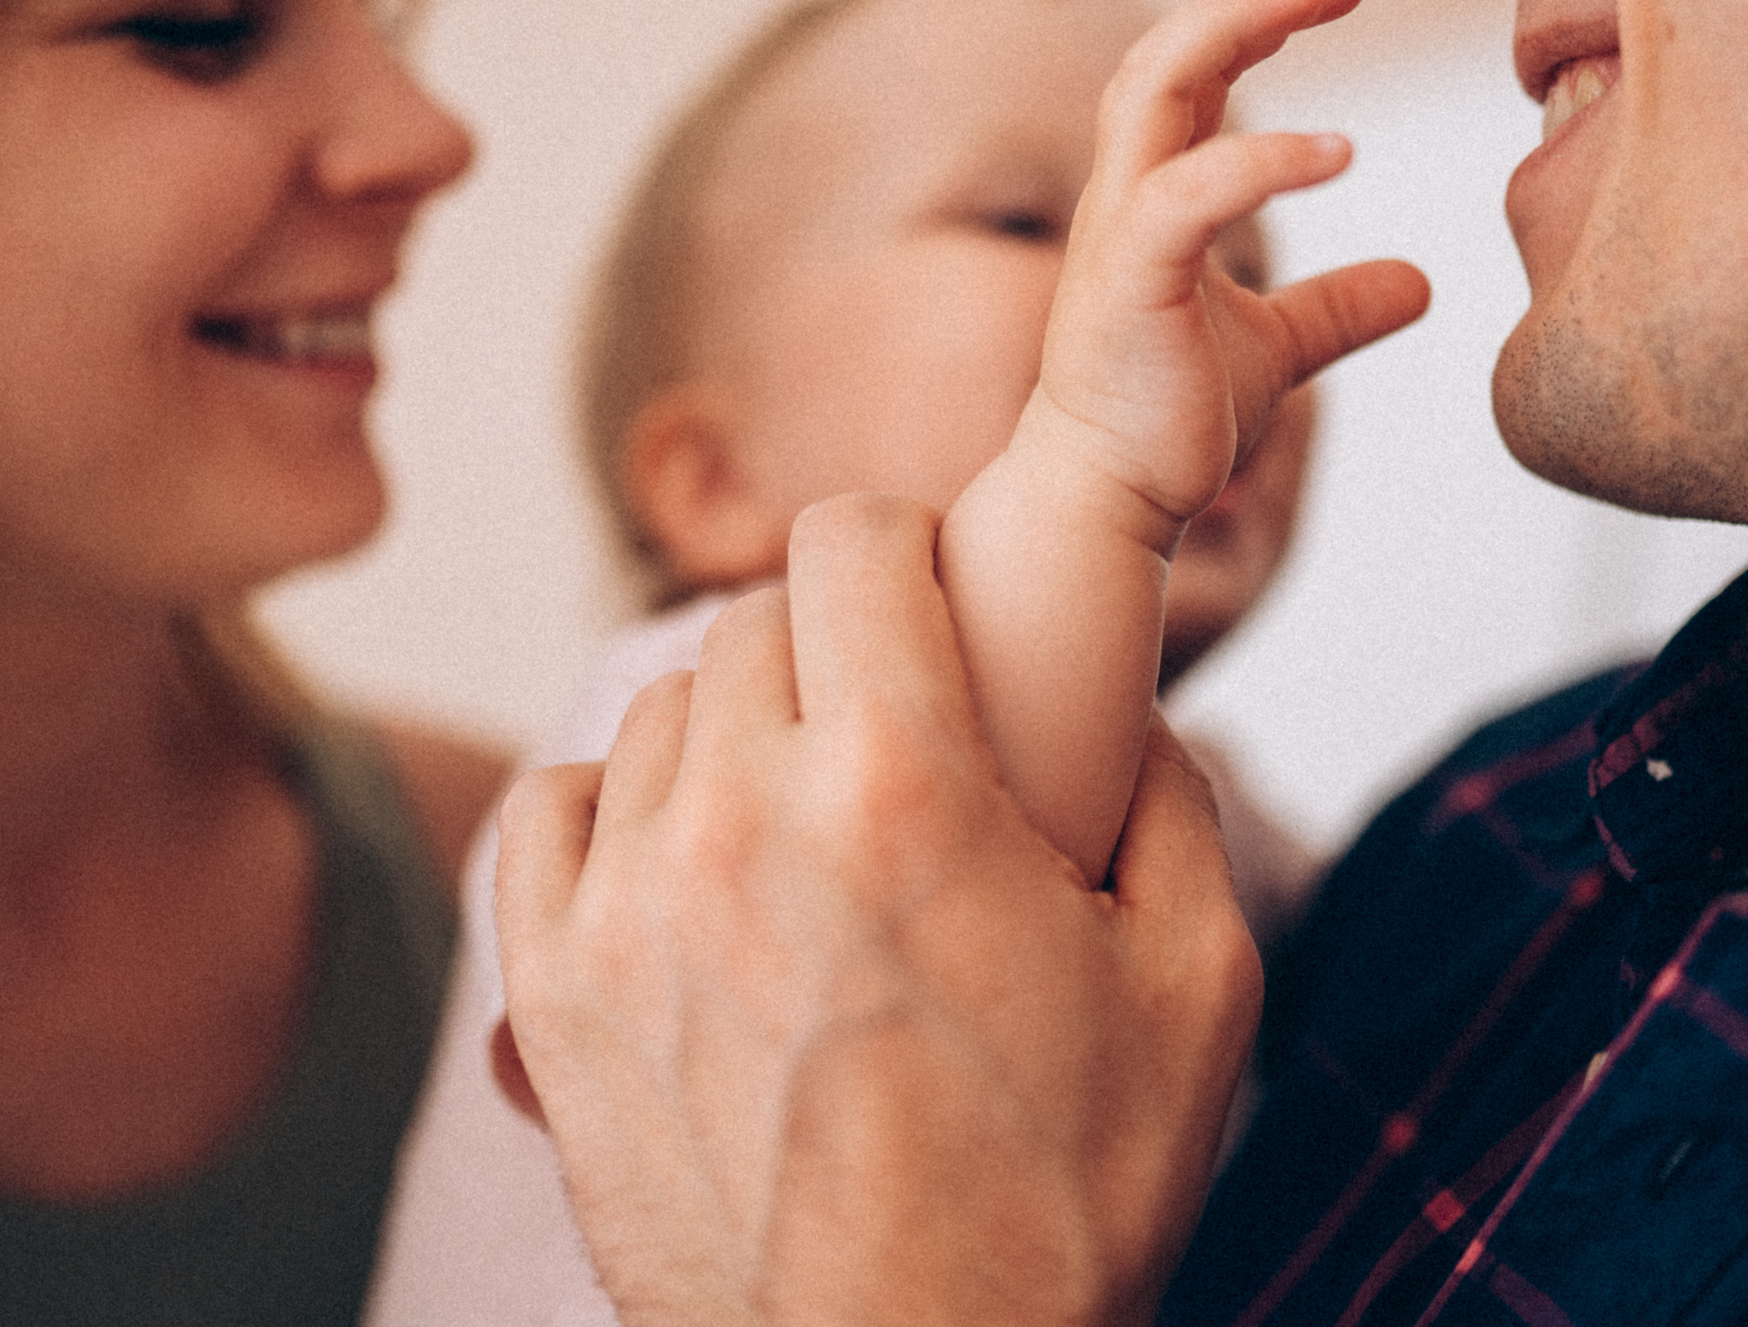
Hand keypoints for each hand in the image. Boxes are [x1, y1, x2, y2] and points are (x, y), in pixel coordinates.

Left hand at [493, 494, 1263, 1326]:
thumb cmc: (1051, 1208)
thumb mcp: (1196, 991)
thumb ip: (1171, 807)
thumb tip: (1130, 718)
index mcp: (904, 790)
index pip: (849, 539)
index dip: (902, 548)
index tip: (926, 597)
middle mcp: (744, 820)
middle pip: (751, 622)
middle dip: (830, 652)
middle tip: (886, 736)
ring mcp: (629, 906)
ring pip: (657, 712)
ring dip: (731, 735)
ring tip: (799, 825)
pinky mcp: (552, 994)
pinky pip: (551, 810)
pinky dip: (614, 810)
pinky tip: (685, 865)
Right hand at [1026, 0, 1429, 552]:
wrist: (1107, 501)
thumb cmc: (1169, 419)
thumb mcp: (1278, 349)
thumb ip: (1339, 308)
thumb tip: (1421, 283)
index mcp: (1152, 198)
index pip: (1185, 74)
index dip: (1237, 8)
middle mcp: (1125, 197)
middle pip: (1167, 56)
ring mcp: (1119, 233)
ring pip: (1156, 89)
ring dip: (1235, 26)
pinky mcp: (1128, 281)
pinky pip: (1188, 195)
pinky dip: (1260, 159)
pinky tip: (1340, 152)